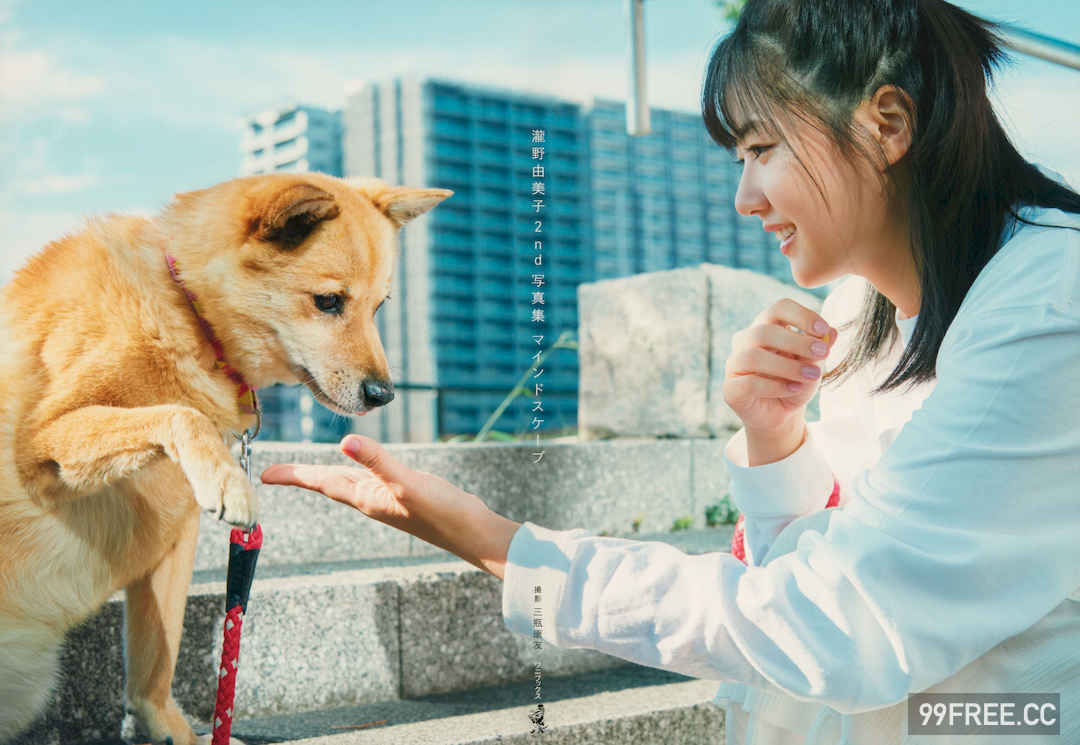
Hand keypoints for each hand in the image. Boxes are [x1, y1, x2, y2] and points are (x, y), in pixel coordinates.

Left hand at [259, 435, 520, 578]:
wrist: (471, 533)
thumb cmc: (441, 512)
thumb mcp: (407, 483)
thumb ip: (377, 461)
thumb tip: (345, 441)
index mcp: (366, 498)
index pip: (321, 482)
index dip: (293, 475)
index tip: (264, 474)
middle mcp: (371, 500)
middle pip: (328, 484)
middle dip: (302, 476)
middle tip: (275, 473)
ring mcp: (387, 499)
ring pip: (348, 484)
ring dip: (326, 476)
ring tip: (307, 472)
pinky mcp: (404, 495)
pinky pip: (369, 481)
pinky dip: (358, 472)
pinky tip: (360, 469)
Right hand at [723, 298, 835, 436]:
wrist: (781, 415)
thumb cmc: (796, 383)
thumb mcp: (814, 365)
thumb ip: (820, 349)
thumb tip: (831, 332)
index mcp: (766, 327)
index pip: (779, 308)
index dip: (801, 315)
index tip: (823, 329)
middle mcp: (746, 341)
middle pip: (764, 331)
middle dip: (797, 341)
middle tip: (823, 353)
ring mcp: (734, 364)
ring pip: (754, 356)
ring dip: (788, 366)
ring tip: (812, 376)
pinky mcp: (730, 388)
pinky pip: (749, 382)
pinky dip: (776, 386)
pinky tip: (794, 389)